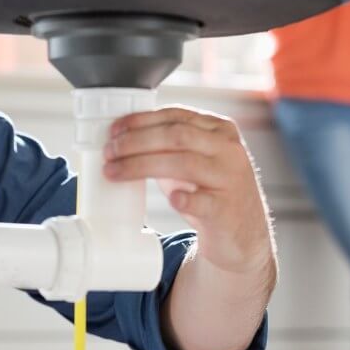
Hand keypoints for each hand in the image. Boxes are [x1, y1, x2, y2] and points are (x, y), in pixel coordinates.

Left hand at [103, 106, 274, 275]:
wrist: (240, 233)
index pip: (177, 116)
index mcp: (220, 130)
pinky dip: (184, 199)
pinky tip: (170, 200)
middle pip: (177, 136)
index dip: (142, 120)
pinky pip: (203, 202)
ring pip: (184, 164)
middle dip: (136, 142)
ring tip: (115, 172)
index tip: (114, 130)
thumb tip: (119, 140)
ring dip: (142, 166)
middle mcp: (228, 150)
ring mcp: (230, 180)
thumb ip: (168, 146)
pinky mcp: (226, 210)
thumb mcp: (193, 160)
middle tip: (109, 152)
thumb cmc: (210, 191)